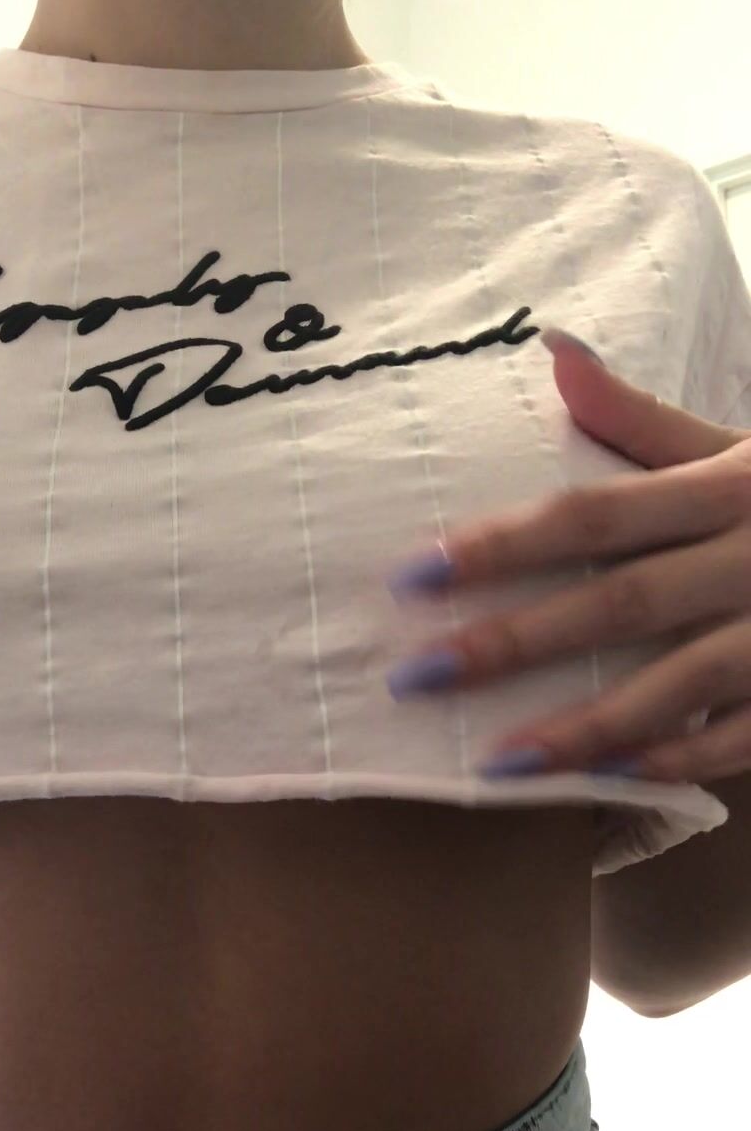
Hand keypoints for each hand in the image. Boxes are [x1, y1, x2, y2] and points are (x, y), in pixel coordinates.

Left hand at [386, 332, 750, 784]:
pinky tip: (616, 779)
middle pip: (622, 602)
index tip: (413, 575)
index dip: (504, 545)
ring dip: (586, 728)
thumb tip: (552, 351)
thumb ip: (642, 418)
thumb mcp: (739, 444)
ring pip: (679, 684)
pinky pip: (750, 735)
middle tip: (419, 676)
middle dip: (515, 644)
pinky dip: (686, 758)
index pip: (596, 514)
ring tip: (497, 762)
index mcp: (728, 485)